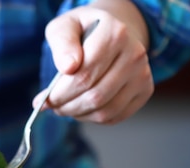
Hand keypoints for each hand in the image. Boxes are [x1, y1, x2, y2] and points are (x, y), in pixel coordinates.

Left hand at [36, 0, 153, 124]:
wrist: (113, 33)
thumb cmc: (84, 31)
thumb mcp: (65, 27)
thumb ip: (62, 43)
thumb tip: (68, 67)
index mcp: (115, 34)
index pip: (83, 75)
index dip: (59, 93)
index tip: (44, 98)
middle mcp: (135, 54)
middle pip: (94, 96)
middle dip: (66, 106)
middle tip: (53, 106)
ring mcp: (142, 74)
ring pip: (104, 111)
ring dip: (78, 115)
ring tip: (65, 107)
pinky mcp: (145, 91)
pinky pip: (114, 117)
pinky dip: (93, 118)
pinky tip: (82, 108)